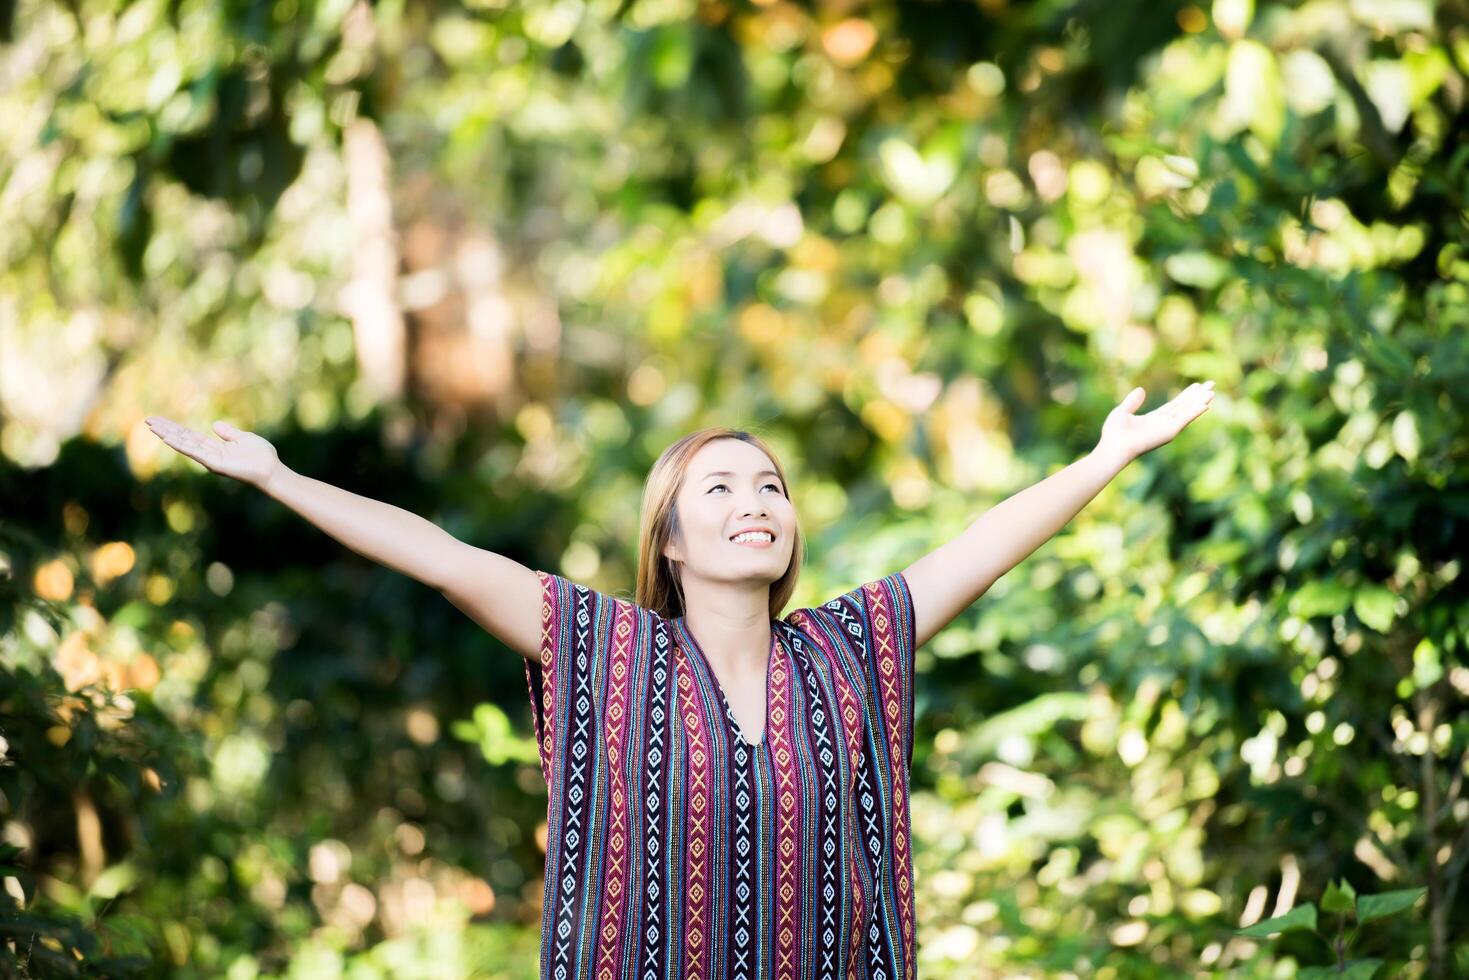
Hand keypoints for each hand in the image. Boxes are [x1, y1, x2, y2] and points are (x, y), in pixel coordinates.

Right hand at [144, 416, 280, 490]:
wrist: (271, 469)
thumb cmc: (261, 455)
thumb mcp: (243, 438)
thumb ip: (228, 433)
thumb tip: (214, 424)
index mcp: (215, 447)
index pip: (189, 436)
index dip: (175, 428)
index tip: (160, 420)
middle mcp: (209, 454)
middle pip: (182, 439)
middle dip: (166, 430)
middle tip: (148, 420)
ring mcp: (210, 459)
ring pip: (184, 445)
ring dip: (167, 435)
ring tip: (152, 426)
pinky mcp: (214, 464)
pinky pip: (194, 453)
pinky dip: (180, 445)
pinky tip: (167, 438)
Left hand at [1094, 381, 1215, 464]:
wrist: (1114, 447)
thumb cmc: (1114, 434)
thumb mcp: (1122, 412)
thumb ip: (1132, 401)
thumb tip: (1141, 389)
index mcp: (1154, 419)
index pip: (1174, 405)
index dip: (1186, 395)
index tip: (1197, 385)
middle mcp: (1163, 424)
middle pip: (1184, 407)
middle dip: (1197, 396)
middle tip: (1211, 384)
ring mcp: (1167, 428)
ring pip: (1187, 412)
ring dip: (1200, 402)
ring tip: (1212, 392)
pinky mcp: (1168, 432)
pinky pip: (1184, 420)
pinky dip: (1194, 412)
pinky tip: (1205, 404)